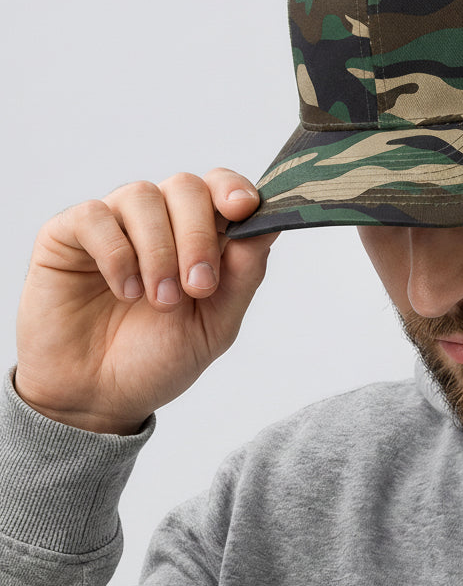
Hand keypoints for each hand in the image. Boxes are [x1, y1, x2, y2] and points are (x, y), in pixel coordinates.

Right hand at [14, 168, 277, 433]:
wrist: (98, 398)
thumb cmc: (158, 358)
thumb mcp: (216, 323)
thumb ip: (245, 273)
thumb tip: (272, 224)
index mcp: (200, 234)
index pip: (221, 187)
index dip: (233, 189)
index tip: (242, 210)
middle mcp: (159, 220)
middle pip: (186, 187)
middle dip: (198, 235)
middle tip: (198, 287)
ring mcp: (114, 223)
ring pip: (143, 195)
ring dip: (159, 250)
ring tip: (160, 299)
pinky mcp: (68, 235)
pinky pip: (95, 216)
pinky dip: (116, 253)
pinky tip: (124, 289)